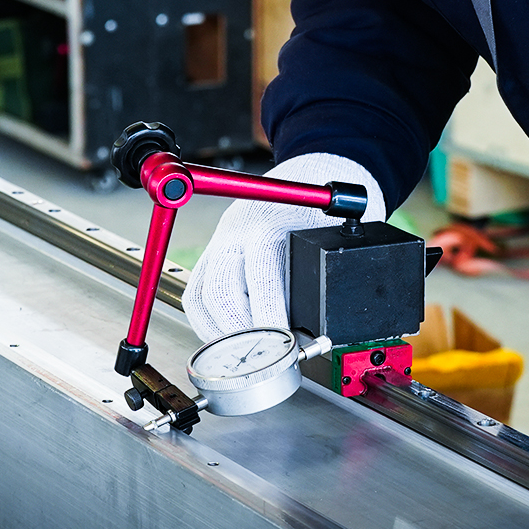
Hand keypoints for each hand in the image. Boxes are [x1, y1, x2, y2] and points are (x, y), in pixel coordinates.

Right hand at [183, 153, 385, 341]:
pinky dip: (207, 321)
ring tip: (245, 353)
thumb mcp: (331, 238)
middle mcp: (235, 232)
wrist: (313, 173)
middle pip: (220, 290)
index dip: (269, 317)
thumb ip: (318, 279)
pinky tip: (226, 337)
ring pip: (201, 296)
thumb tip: (312, 330)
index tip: (284, 345)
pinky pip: (197, 293)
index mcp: (267, 223)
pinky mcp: (212, 253)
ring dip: (220, 332)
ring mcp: (219, 242)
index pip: (260, 276)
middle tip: (264, 355)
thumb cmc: (325, 208)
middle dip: (241, 332)